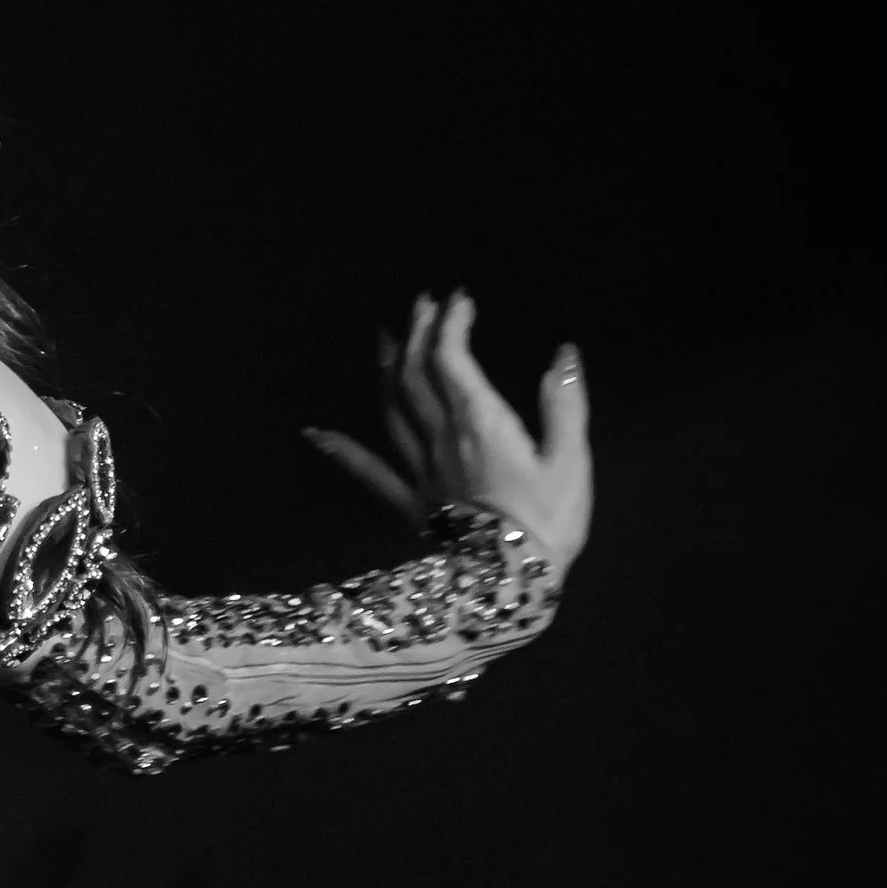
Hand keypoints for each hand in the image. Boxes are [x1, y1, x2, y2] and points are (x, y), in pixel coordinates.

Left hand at [306, 292, 591, 572]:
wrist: (506, 587)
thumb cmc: (546, 525)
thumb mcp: (570, 462)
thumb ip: (563, 405)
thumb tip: (564, 354)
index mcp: (480, 423)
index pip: (452, 359)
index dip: (450, 324)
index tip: (458, 299)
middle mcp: (443, 439)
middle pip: (417, 375)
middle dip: (418, 335)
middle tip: (422, 305)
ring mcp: (423, 472)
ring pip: (393, 411)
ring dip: (387, 371)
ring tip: (384, 341)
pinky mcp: (413, 505)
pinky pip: (371, 473)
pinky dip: (342, 450)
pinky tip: (316, 434)